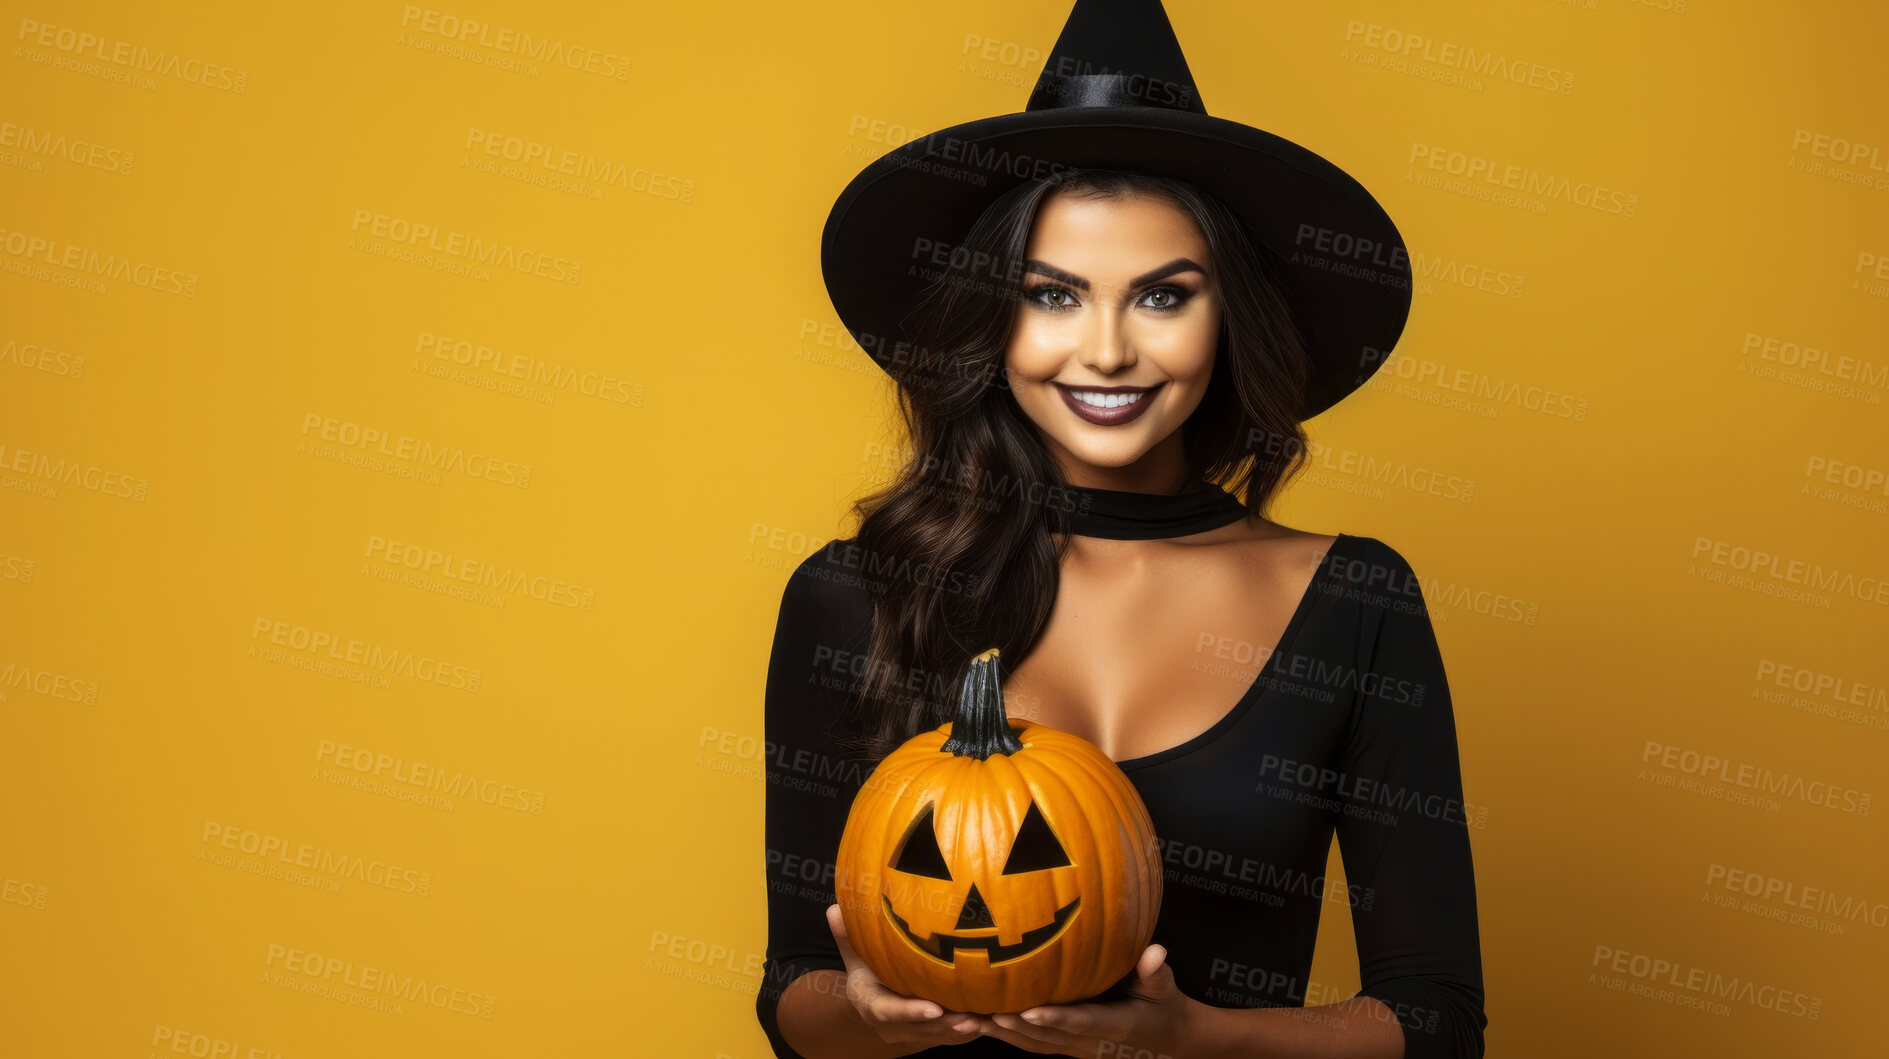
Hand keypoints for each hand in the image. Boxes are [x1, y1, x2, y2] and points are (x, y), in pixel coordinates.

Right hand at [826, 903, 982, 1049]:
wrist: (870, 998)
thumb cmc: (867, 969)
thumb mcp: (855, 953)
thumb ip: (847, 935)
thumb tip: (834, 908)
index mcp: (870, 1004)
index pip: (889, 1012)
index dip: (911, 1012)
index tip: (934, 1007)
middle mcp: (888, 1026)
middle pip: (918, 1030)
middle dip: (944, 1025)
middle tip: (970, 1017)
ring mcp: (908, 1034)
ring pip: (936, 1036)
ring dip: (960, 1031)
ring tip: (983, 1020)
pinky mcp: (926, 1036)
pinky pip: (948, 1038)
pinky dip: (967, 1032)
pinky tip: (989, 1022)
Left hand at [972, 944, 1204, 1056]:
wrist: (1168, 1044)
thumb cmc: (1163, 1008)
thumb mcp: (1164, 990)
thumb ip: (1155, 972)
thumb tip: (1156, 950)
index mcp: (1114, 1027)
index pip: (1081, 1023)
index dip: (1056, 1019)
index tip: (1030, 1011)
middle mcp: (1089, 1044)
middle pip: (1047, 1039)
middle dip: (1016, 1028)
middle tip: (986, 1014)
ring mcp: (1075, 1050)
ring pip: (1034, 1045)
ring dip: (1002, 1035)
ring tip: (968, 1021)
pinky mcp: (1065, 1048)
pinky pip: (1032, 1045)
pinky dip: (1006, 1036)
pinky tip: (979, 1023)